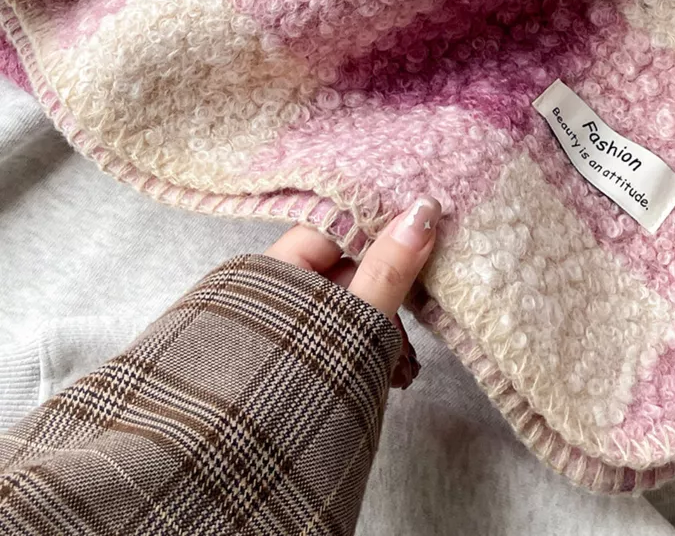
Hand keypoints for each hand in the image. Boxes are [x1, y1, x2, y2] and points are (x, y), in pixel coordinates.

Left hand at [265, 197, 440, 388]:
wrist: (240, 474)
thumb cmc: (293, 386)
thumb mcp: (353, 321)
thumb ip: (388, 267)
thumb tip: (422, 211)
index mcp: (271, 269)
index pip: (332, 224)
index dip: (377, 222)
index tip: (421, 221)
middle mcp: (271, 291)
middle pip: (342, 266)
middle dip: (386, 284)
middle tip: (423, 294)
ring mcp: (281, 327)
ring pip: (345, 305)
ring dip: (382, 323)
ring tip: (405, 359)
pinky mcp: (294, 357)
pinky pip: (338, 334)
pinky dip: (366, 346)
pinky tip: (393, 371)